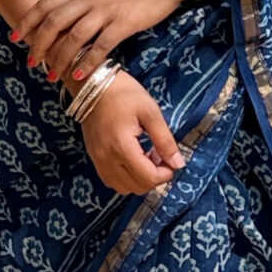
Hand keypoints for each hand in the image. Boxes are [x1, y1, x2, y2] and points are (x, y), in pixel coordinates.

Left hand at [9, 0, 191, 87]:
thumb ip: (79, 4)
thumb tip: (59, 23)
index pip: (45, 5)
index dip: (27, 21)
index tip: (14, 37)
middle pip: (54, 23)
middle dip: (38, 45)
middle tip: (31, 64)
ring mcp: (105, 11)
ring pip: (74, 37)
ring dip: (60, 59)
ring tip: (51, 76)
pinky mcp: (123, 23)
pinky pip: (101, 45)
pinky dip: (87, 62)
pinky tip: (79, 75)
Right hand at [77, 71, 187, 194]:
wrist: (93, 84)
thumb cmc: (124, 94)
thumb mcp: (151, 112)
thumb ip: (165, 141)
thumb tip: (178, 164)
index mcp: (122, 147)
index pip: (148, 178)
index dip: (165, 174)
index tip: (170, 159)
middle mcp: (107, 159)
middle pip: (137, 187)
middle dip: (154, 177)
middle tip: (159, 155)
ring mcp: (98, 160)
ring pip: (123, 188)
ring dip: (139, 179)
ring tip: (146, 157)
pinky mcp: (93, 157)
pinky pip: (111, 180)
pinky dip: (125, 177)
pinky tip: (132, 158)